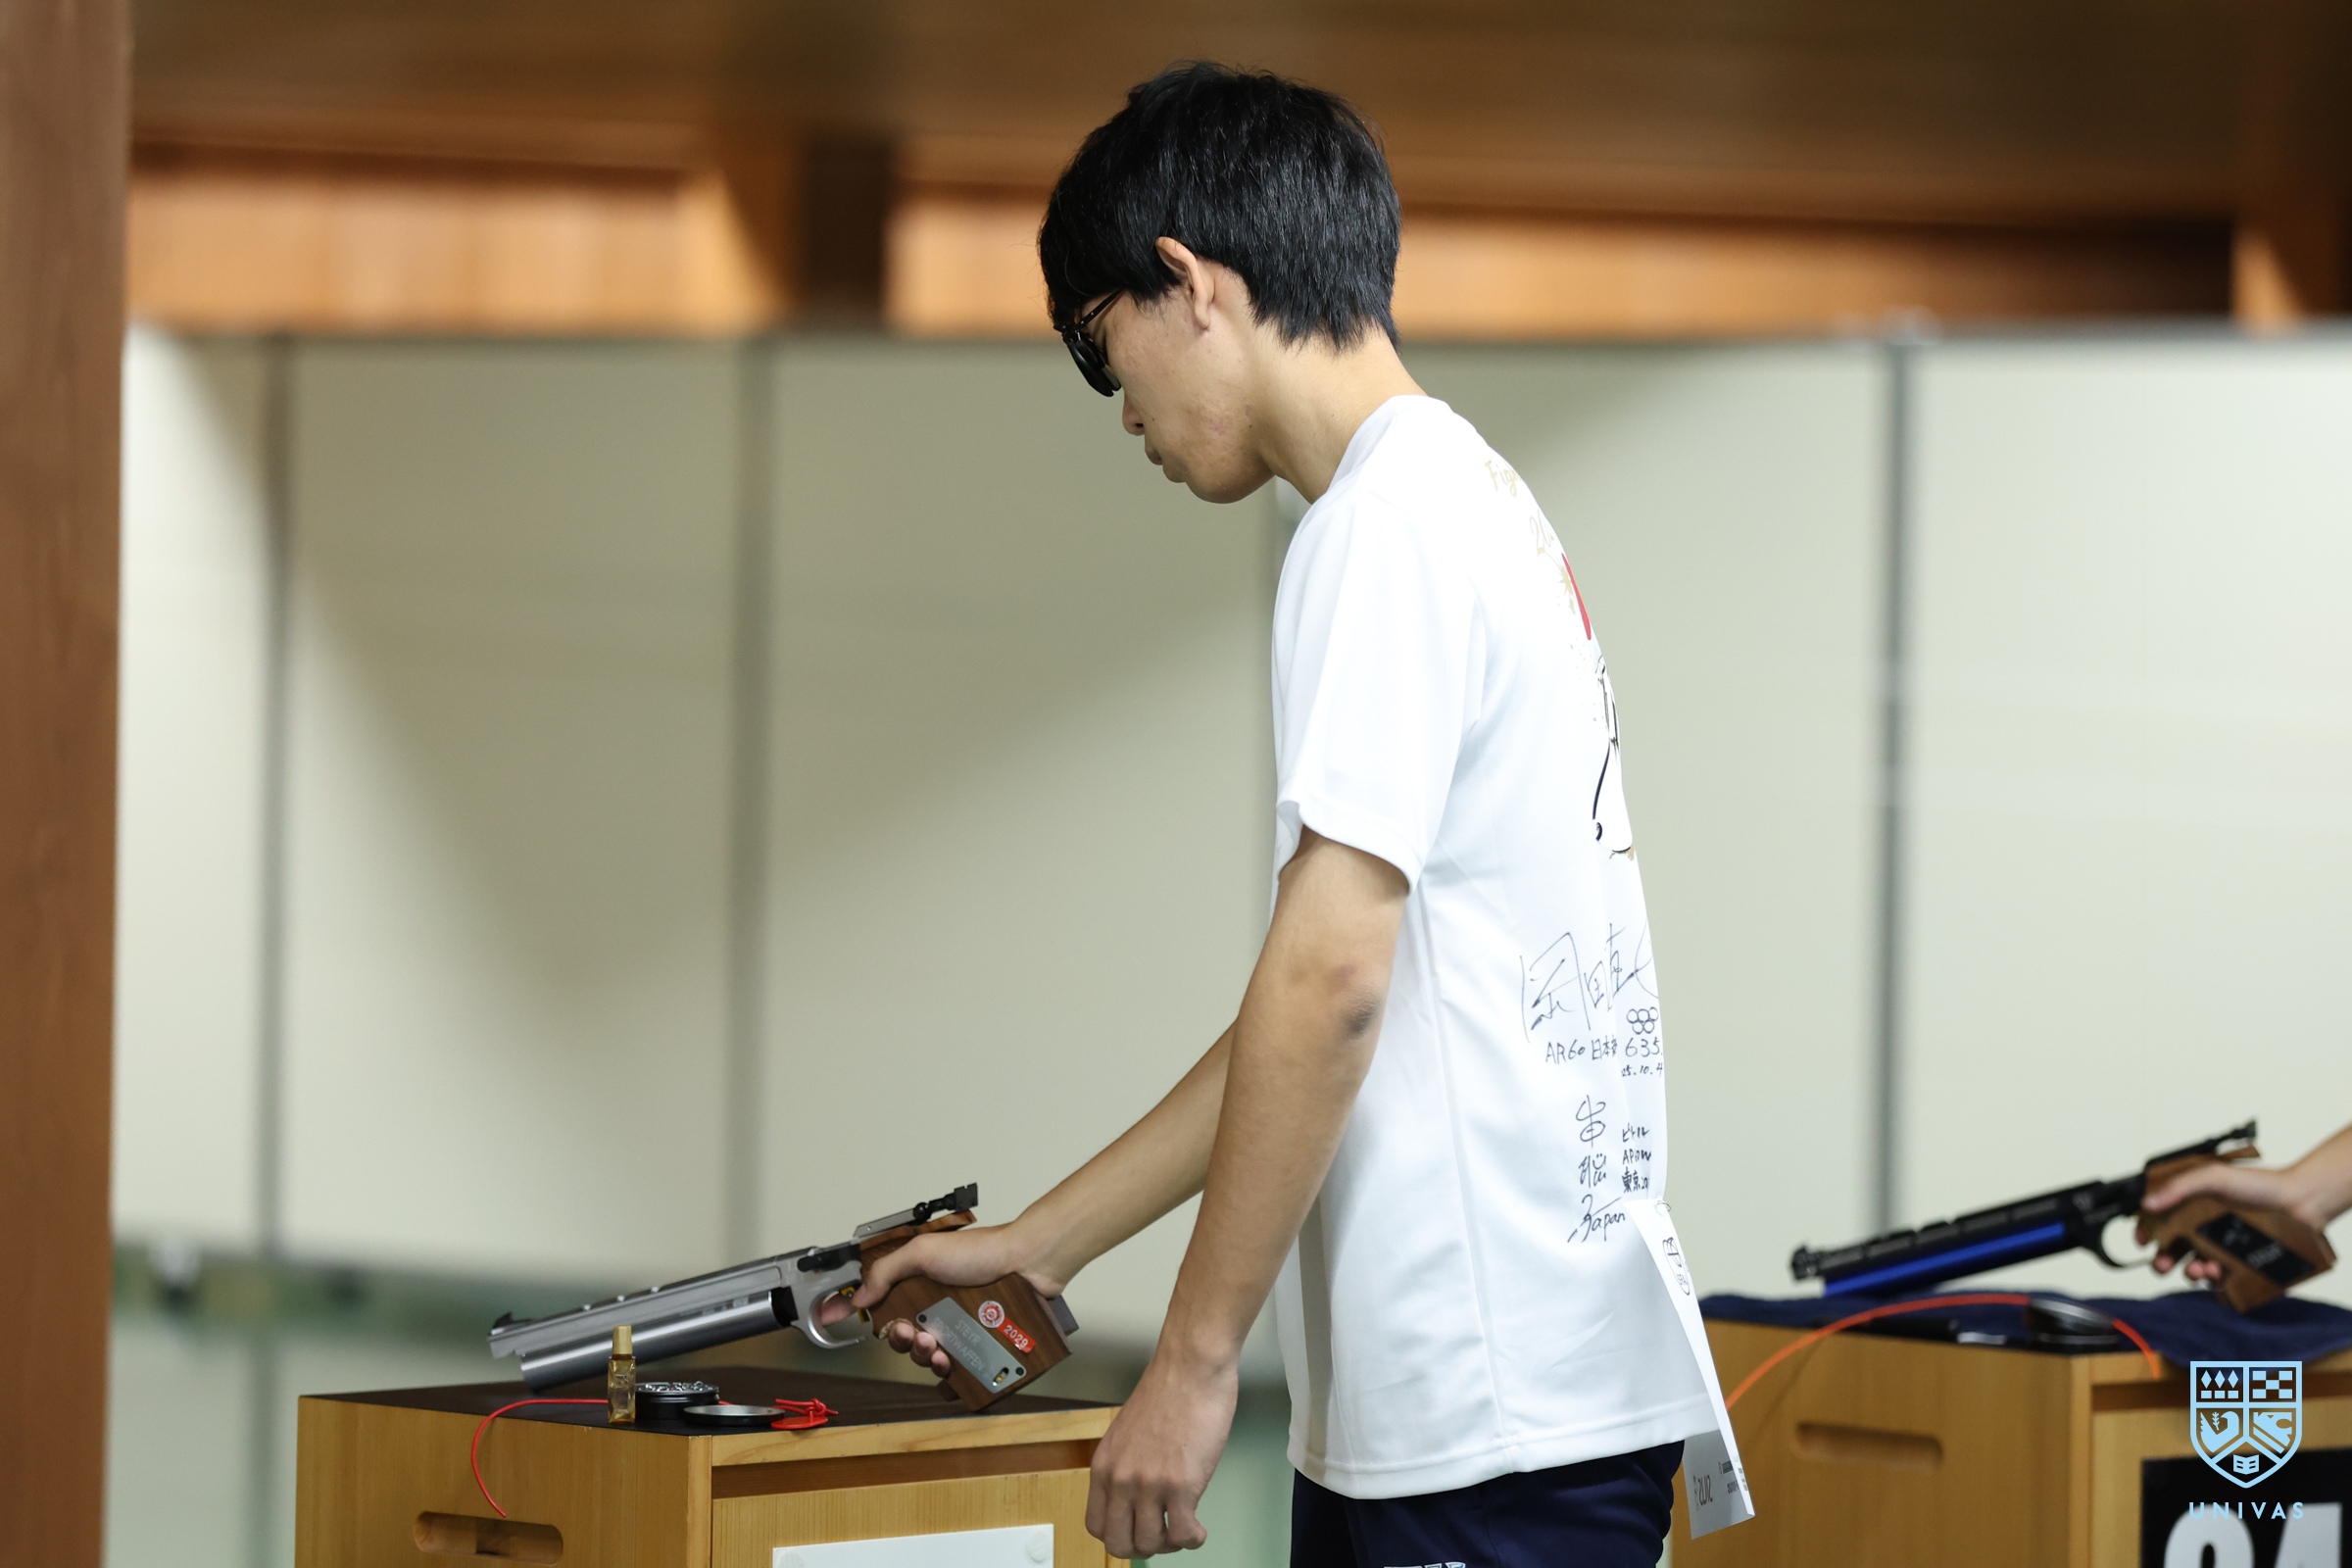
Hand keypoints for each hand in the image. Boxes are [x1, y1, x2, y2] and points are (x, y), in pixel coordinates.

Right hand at [817, 1223, 1063, 1378]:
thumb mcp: (925, 1252)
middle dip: (903, 1342)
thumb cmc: (982, 1252)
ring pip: (932, 1358)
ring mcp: (963, 1329)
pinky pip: (962, 1372)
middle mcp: (940, 1310)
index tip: (843, 1325)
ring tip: (937, 1350)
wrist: (1029, 1262)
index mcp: (922, 1287)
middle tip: (913, 1335)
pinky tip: (952, 1372)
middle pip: (907, 1339)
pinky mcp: (982, 1346)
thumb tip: (860, 1296)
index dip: (869, 1319)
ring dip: (926, 1359)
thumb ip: (888, 1271)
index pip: (886, 1309)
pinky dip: (952, 1379)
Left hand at [1086, 1351, 1236, 1557]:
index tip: (1136, 1531)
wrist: (1190, 1368)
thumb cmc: (1167, 1391)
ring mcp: (1150, 1484)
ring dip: (1170, 1543)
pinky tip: (1199, 1529)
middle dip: (1143, 1547)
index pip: (1096, 1525)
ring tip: (1184, 1529)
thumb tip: (1137, 1495)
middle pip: (1119, 1543)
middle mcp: (1121, 1479)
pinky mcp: (1181, 1486)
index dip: (1119, 1536)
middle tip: (1162, 1536)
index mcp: (1105, 1465)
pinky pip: (1183, 1534)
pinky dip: (1192, 1539)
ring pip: (1151, 1544)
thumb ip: (1126, 1466)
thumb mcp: (1127, 1433)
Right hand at [2142, 1162, 2319, 1282]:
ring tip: (2200, 1269)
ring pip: (2194, 1268)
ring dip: (2190, 1272)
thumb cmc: (2260, 1184)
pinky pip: (2221, 1282)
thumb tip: (2148, 1204)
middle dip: (2163, 1260)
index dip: (2147, 1232)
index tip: (2143, 1241)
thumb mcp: (2212, 1177)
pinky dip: (2214, 1282)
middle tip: (2163, 1263)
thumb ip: (2179, 1188)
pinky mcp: (2240, 1266)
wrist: (2299, 1203)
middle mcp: (2204, 1229)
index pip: (2160, 1222)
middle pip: (2172, 1250)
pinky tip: (2218, 1272)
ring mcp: (2222, 1249)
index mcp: (2191, 1206)